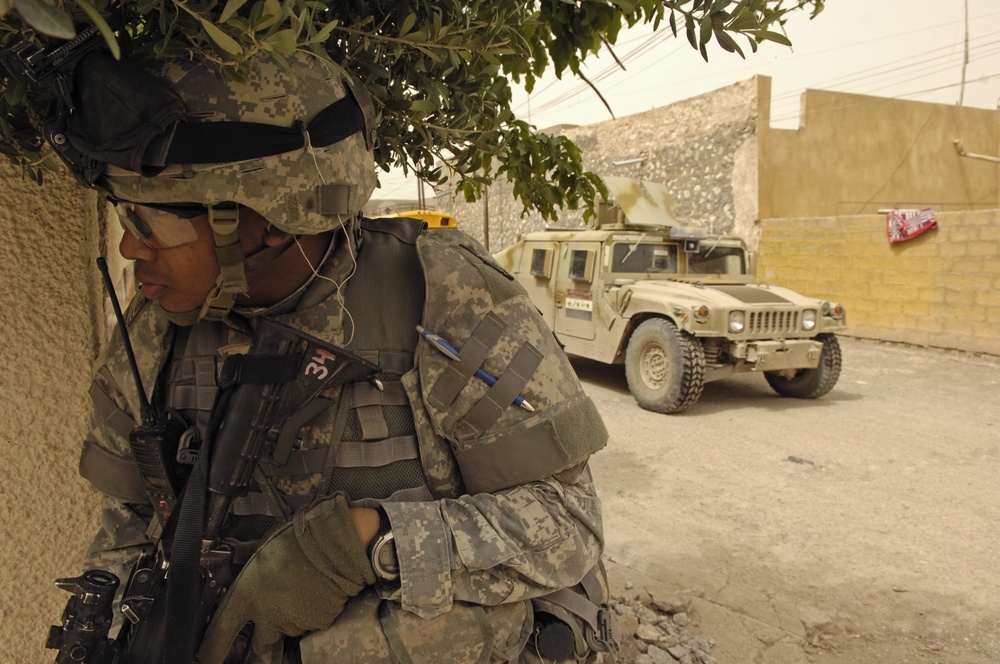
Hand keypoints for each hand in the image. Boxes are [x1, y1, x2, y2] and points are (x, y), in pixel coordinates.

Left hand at [198, 493, 376, 663]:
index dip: (212, 651)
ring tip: (300, 588)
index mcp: (245, 598)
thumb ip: (250, 580)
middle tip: (273, 614)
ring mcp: (293, 624)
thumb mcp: (259, 556)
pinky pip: (311, 623)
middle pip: (260, 643)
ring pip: (288, 629)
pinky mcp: (316, 623)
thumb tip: (250, 583)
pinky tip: (314, 591)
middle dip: (264, 634)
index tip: (209, 657)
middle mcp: (267, 617)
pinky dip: (312, 612)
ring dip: (291, 617)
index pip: (219, 637)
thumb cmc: (294, 542)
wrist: (331, 543)